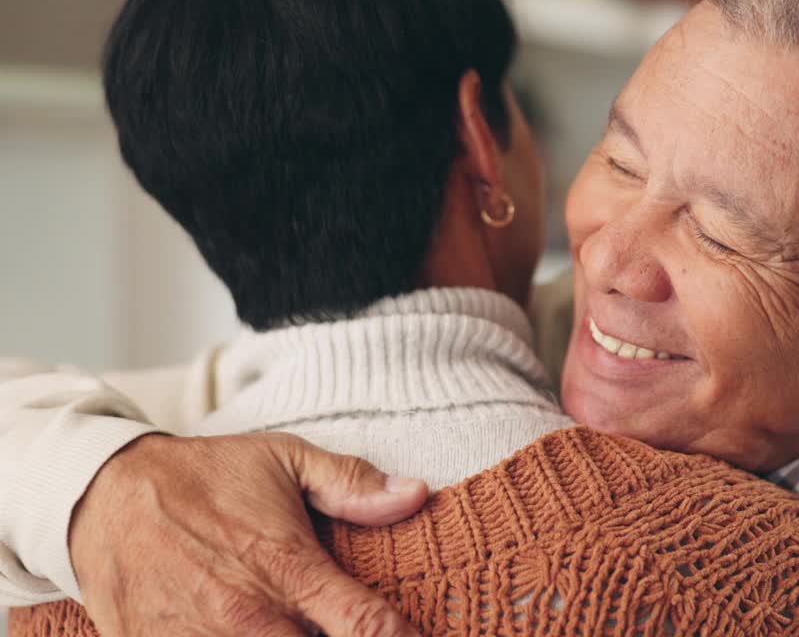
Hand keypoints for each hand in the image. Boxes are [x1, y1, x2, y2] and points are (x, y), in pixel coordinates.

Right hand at [68, 432, 429, 636]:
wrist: (103, 497)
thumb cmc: (205, 477)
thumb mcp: (284, 459)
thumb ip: (351, 484)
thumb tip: (416, 495)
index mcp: (286, 566)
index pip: (363, 625)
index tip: (413, 636)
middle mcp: (248, 614)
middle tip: (350, 628)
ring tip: (299, 626)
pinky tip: (257, 633)